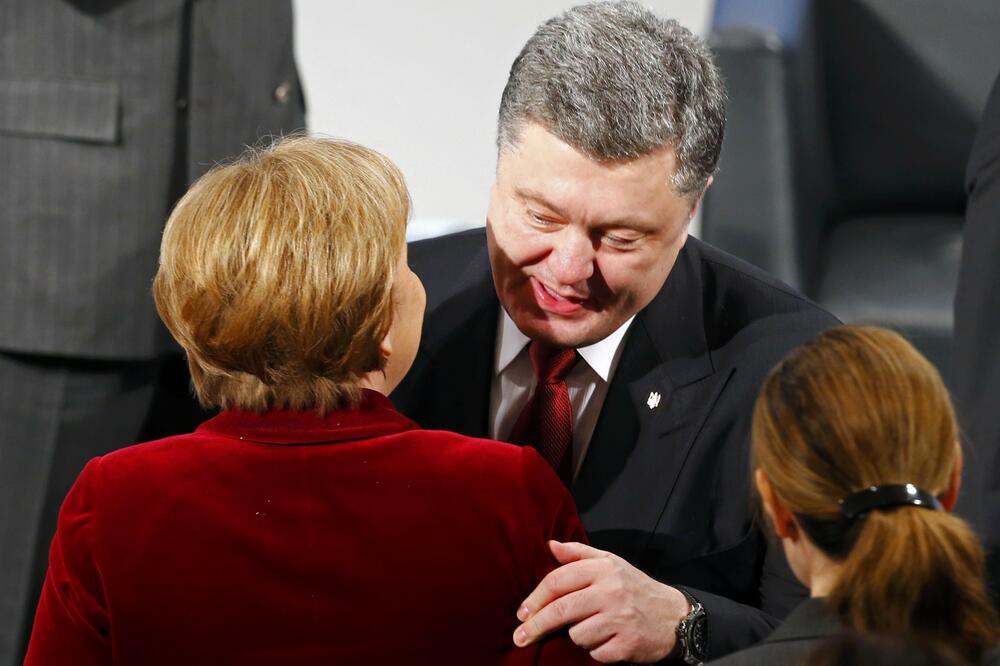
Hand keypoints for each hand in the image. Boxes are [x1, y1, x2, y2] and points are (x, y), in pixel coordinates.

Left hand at [513, 540, 690, 662]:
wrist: (674, 616)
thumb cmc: (634, 587)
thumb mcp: (610, 562)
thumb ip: (578, 554)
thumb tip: (550, 545)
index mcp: (603, 569)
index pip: (558, 581)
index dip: (535, 598)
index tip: (521, 613)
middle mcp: (611, 592)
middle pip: (562, 610)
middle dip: (536, 626)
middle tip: (520, 637)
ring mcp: (620, 619)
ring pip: (577, 635)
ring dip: (577, 636)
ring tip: (593, 628)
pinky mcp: (628, 645)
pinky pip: (595, 653)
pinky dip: (596, 651)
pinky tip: (607, 641)